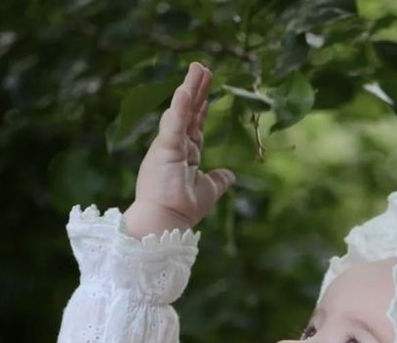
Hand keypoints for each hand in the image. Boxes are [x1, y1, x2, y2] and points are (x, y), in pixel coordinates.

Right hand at [124, 61, 235, 238]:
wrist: (167, 221)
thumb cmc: (184, 208)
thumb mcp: (208, 191)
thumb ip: (219, 180)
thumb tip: (231, 175)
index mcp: (185, 154)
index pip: (195, 125)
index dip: (201, 108)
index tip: (208, 91)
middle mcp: (175, 146)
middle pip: (189, 112)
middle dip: (197, 90)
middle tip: (204, 67)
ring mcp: (169, 146)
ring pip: (181, 111)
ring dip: (190, 89)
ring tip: (198, 69)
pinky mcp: (165, 149)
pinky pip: (174, 124)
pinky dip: (180, 107)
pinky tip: (186, 90)